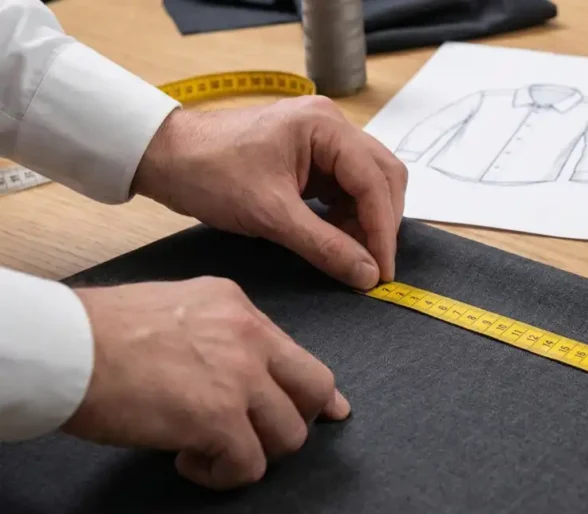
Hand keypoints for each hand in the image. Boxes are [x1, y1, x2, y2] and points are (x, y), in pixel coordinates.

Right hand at [63, 277, 350, 489]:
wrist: (67, 346)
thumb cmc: (102, 331)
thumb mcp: (179, 307)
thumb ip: (218, 333)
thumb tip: (237, 371)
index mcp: (240, 309)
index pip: (298, 353)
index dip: (314, 391)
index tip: (331, 409)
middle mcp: (250, 338)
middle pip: (316, 389)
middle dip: (300, 420)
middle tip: (266, 437)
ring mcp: (240, 378)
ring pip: (290, 434)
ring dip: (255, 452)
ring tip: (210, 448)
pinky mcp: (219, 419)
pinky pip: (249, 465)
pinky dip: (223, 475)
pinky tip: (188, 460)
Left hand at [131, 96, 407, 290]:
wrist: (164, 157)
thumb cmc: (209, 173)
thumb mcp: (270, 215)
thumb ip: (325, 246)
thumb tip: (367, 274)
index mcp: (324, 127)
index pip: (374, 181)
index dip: (382, 230)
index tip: (382, 270)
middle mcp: (331, 125)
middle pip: (383, 177)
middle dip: (380, 223)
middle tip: (373, 266)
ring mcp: (323, 139)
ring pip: (369, 183)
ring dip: (366, 221)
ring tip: (353, 256)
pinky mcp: (312, 156)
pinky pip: (347, 187)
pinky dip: (349, 216)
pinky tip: (338, 239)